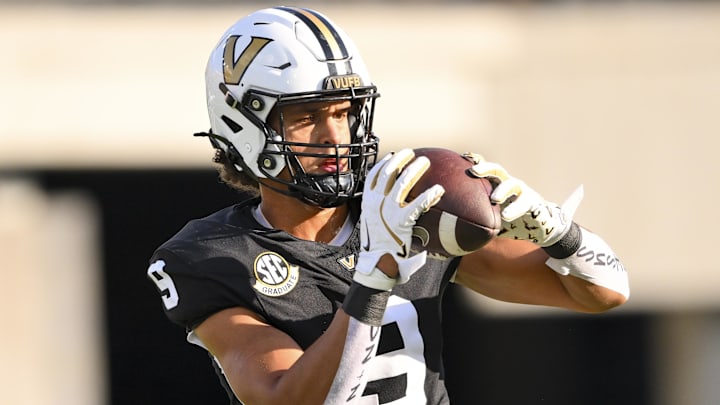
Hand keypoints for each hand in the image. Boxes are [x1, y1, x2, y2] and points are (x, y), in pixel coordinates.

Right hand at [355, 149, 444, 285]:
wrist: (378, 264)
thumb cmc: (379, 247)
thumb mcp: (372, 224)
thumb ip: (380, 212)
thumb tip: (394, 204)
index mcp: (367, 202)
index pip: (372, 176)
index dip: (383, 163)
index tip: (392, 156)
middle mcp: (375, 203)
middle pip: (388, 173)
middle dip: (400, 159)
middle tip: (411, 153)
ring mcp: (387, 211)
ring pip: (402, 182)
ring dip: (414, 169)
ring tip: (425, 162)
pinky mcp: (401, 221)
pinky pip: (418, 203)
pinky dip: (429, 195)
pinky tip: (439, 190)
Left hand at [465, 153, 582, 246]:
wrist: (538, 226)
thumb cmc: (509, 221)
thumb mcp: (490, 219)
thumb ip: (474, 219)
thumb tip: (447, 232)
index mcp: (495, 185)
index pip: (484, 171)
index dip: (473, 162)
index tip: (460, 158)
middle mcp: (507, 183)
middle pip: (496, 170)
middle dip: (485, 168)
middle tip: (473, 171)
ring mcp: (520, 190)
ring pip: (511, 184)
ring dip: (502, 190)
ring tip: (494, 199)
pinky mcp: (532, 201)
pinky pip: (523, 202)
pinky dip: (514, 209)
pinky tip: (506, 216)